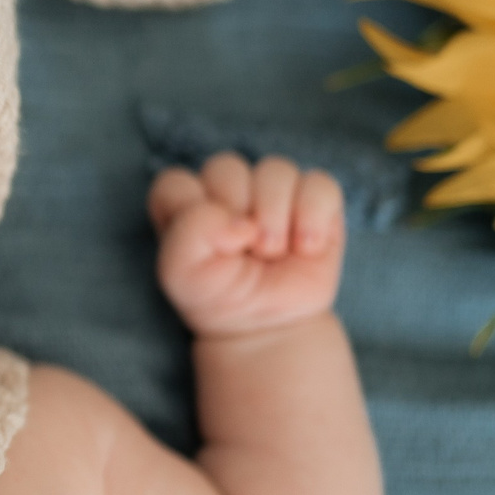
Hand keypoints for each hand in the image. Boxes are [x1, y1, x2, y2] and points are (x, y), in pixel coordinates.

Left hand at [148, 153, 345, 338]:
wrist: (268, 326)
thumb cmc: (220, 295)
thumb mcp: (182, 273)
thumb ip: (189, 232)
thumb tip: (240, 221)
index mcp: (185, 201)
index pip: (175, 182)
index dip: (189, 215)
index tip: (204, 252)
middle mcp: (228, 188)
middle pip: (226, 168)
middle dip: (234, 215)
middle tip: (242, 253)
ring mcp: (273, 189)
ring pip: (275, 170)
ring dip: (274, 217)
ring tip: (273, 252)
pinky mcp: (314, 199)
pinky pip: (319, 184)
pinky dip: (313, 217)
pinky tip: (306, 248)